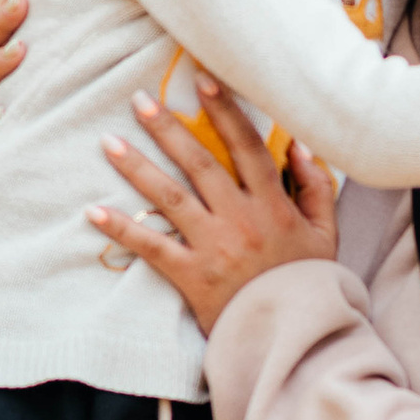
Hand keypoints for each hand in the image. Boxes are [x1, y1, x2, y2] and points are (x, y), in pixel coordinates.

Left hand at [89, 81, 339, 335]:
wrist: (297, 336)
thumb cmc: (310, 283)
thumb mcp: (326, 233)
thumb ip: (316, 187)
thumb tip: (299, 144)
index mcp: (273, 205)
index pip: (247, 148)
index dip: (225, 112)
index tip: (203, 82)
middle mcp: (240, 219)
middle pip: (199, 164)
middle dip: (168, 129)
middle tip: (138, 99)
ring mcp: (214, 247)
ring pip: (170, 198)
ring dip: (137, 168)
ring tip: (109, 141)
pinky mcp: (192, 276)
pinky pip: (152, 247)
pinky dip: (122, 229)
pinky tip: (93, 211)